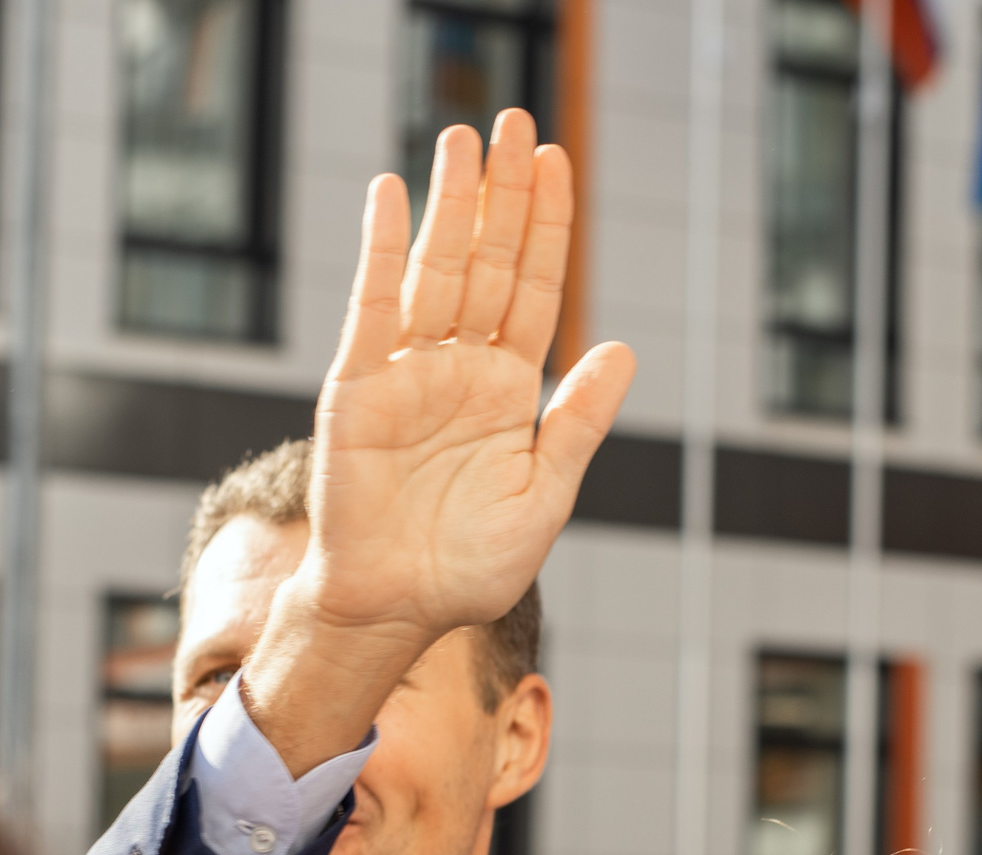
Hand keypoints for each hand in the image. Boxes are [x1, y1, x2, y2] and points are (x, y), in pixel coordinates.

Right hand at [305, 111, 632, 638]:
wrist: (397, 607)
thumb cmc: (470, 566)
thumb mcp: (545, 495)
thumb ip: (578, 422)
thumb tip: (622, 349)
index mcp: (508, 390)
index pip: (535, 290)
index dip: (548, 228)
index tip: (558, 163)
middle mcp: (459, 369)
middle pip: (489, 264)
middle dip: (502, 195)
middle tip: (514, 121)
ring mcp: (407, 372)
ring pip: (436, 272)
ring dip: (450, 206)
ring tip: (462, 139)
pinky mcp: (359, 387)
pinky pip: (372, 309)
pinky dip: (379, 251)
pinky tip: (390, 195)